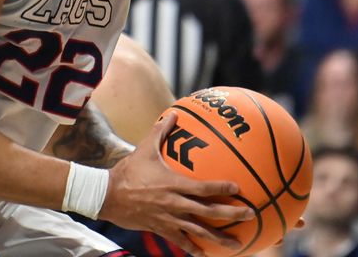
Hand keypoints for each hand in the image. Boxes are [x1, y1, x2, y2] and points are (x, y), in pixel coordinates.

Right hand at [100, 113, 252, 255]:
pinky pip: (181, 241)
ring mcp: (169, 218)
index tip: (239, 188)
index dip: (222, 187)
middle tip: (249, 215)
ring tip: (236, 244)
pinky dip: (193, 248)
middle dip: (231, 214)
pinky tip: (204, 254)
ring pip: (199, 231)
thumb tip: (173, 114)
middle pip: (208, 211)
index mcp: (173, 183)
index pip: (203, 187)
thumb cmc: (128, 171)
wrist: (108, 195)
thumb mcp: (144, 149)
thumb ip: (160, 132)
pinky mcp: (161, 228)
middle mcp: (175, 203)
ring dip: (219, 238)